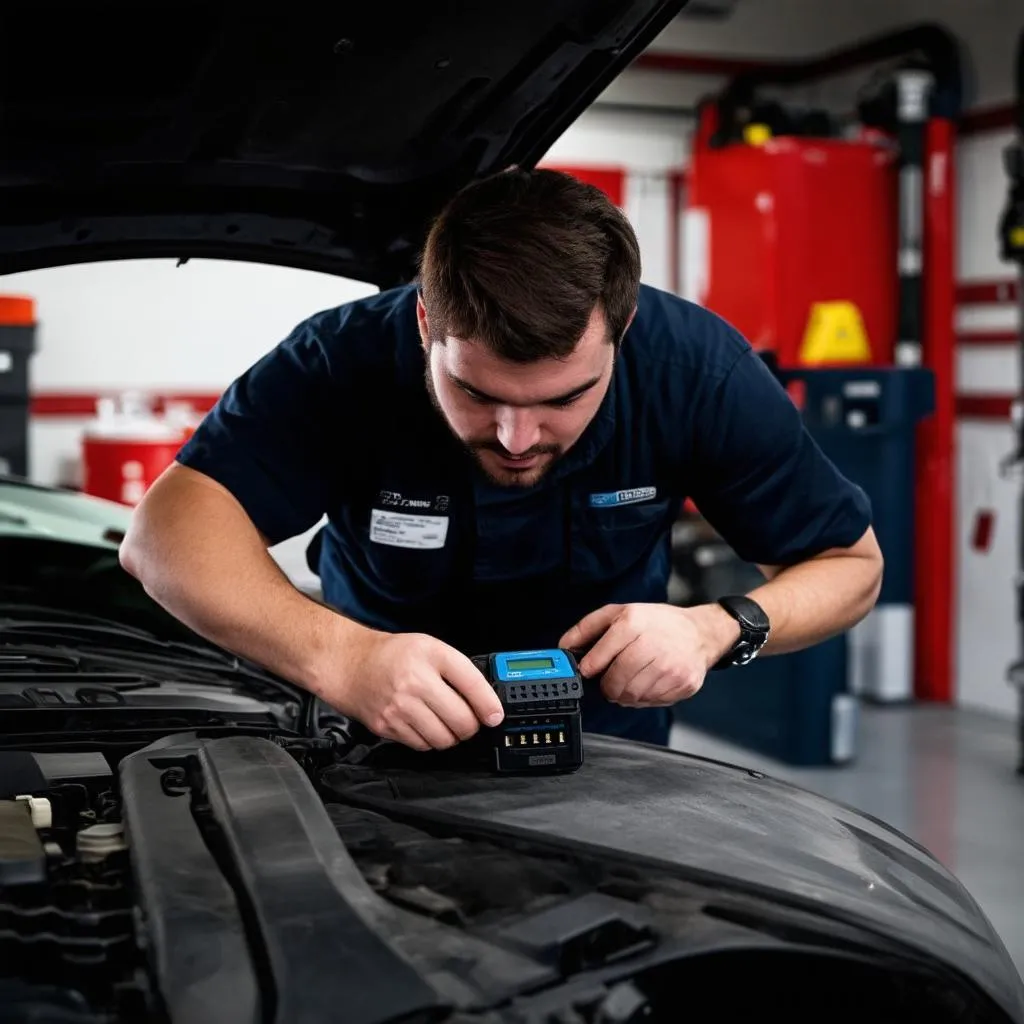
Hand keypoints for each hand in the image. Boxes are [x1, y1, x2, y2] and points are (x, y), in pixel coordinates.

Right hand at [318, 630, 504, 750]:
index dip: (489, 704)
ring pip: (443, 738)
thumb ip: (459, 670)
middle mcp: (415, 681)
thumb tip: (486, 703)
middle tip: (469, 721)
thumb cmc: (393, 656)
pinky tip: (425, 725)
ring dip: (451, 736)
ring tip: (446, 724)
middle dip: (471, 725)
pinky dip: (430, 741)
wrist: (349, 664)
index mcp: (430, 655)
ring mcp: (399, 707)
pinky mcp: (387, 726)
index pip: (471, 683)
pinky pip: (422, 745)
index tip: (495, 716)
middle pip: (461, 720)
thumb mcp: (430, 648)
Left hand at [558, 603, 739, 707]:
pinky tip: (648, 683)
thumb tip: (564, 646)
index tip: (588, 671)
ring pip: (632, 695)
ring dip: (625, 693)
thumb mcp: (620, 613)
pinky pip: (652, 702)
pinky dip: (644, 698)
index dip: (589, 668)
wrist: (700, 633)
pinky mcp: (683, 683)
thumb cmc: (657, 623)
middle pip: (616, 681)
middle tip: (609, 681)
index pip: (600, 656)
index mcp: (634, 623)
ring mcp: (671, 666)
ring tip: (630, 681)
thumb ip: (588, 627)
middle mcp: (653, 644)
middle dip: (607, 686)